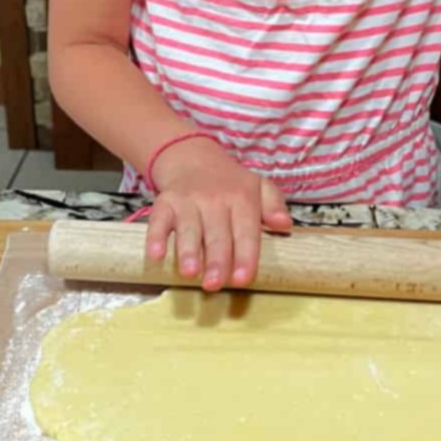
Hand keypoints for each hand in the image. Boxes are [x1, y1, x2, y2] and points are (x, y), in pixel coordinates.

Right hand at [146, 138, 291, 290]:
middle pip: (217, 234)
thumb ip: (274, 205)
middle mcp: (215, 199)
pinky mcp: (165, 202)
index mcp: (241, 198)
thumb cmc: (229, 183)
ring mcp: (188, 200)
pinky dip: (155, 237)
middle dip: (216, 260)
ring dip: (188, 250)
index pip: (246, 231)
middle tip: (214, 284)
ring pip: (188, 228)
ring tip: (189, 272)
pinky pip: (158, 220)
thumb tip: (285, 224)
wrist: (192, 157)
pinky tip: (156, 255)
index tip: (242, 279)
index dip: (245, 256)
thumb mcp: (258, 187)